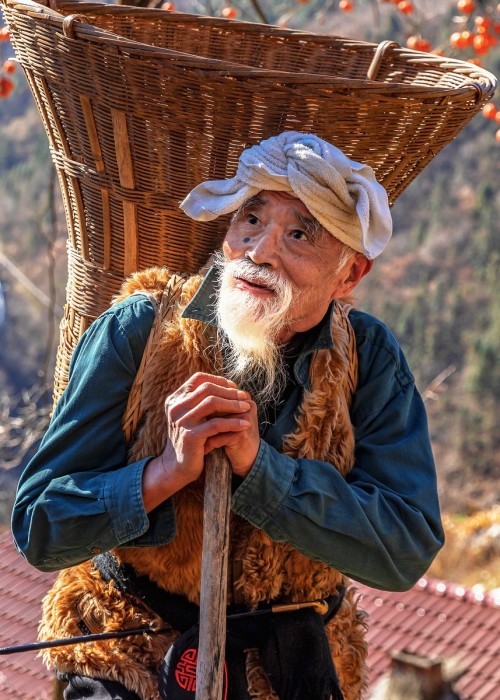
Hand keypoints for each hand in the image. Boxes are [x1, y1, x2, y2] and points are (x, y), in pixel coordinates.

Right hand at [142, 373, 258, 510]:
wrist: (177, 467)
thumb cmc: (191, 439)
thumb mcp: (194, 416)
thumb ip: (204, 401)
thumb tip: (230, 385)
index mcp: (175, 399)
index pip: (198, 378)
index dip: (219, 380)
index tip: (234, 387)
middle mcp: (176, 407)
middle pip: (207, 389)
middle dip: (229, 391)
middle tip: (245, 396)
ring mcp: (181, 421)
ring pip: (212, 403)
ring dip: (233, 404)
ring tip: (247, 407)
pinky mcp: (190, 436)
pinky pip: (216, 424)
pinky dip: (233, 423)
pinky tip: (245, 424)